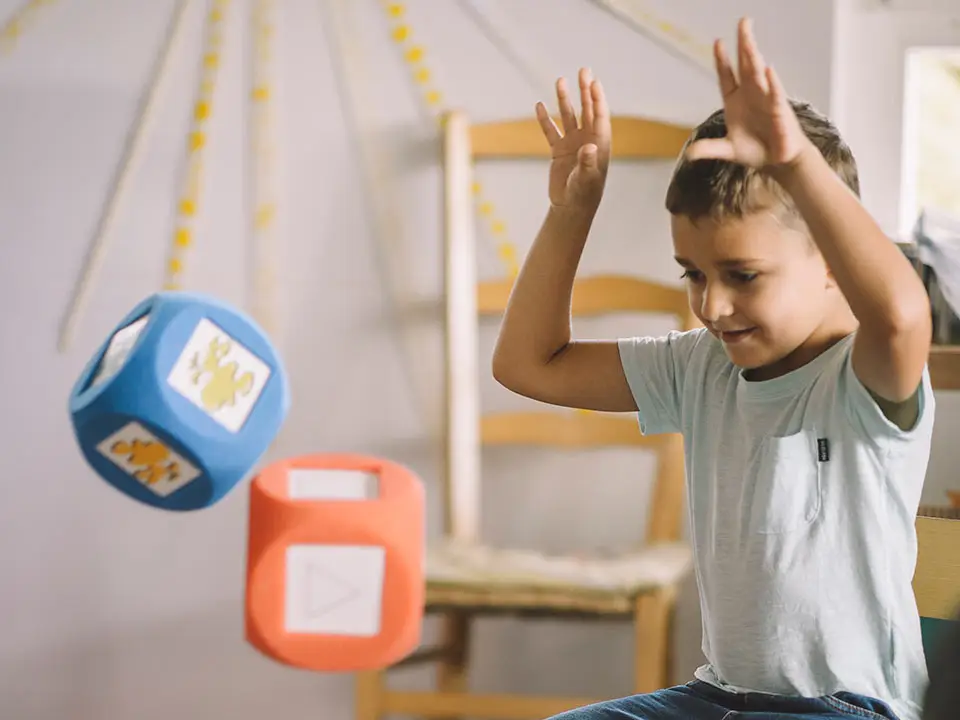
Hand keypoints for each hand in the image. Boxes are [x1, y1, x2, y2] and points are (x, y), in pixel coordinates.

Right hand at [536, 68, 610, 211]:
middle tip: (584, 70)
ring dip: (564, 100)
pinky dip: (545, 120)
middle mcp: (587, 139)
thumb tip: (589, 147)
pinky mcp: (559, 151)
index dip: (597, 98)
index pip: (600, 115)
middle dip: (585, 90)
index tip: (593, 82)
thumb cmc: (583, 195)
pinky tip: (539, 106)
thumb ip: (588, 162)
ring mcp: (573, 144)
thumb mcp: (586, 179)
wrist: (571, 208)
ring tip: (560, 81)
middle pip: (587, 109)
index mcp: (599, 143)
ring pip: (568, 117)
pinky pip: (551, 131)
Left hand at [687, 18, 809, 168]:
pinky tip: (768, 69)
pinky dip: (772, 83)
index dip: (722, 60)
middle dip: (744, 44)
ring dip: (754, 55)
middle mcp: (751, 95)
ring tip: (749, 38)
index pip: (727, 76)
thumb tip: (689, 153)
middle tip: (743, 22)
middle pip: (746, 65)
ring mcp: (766, 100)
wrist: (779, 161)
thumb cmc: (756, 150)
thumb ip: (710, 148)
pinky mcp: (779, 111)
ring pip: (759, 73)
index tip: (718, 42)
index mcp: (736, 101)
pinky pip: (775, 94)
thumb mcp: (728, 149)